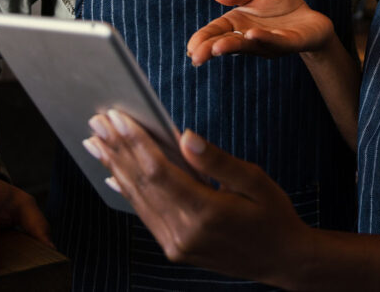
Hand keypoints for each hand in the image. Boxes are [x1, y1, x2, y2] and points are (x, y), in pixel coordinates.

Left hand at [86, 110, 310, 286]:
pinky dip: (128, 192)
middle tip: (97, 122)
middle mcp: (185, 232)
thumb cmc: (272, 216)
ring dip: (116, 168)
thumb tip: (185, 136)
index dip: (135, 142)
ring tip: (97, 143)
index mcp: (206, 212)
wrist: (282, 260)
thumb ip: (217, 160)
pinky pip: (146, 216)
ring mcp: (177, 244)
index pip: (160, 171)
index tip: (117, 118)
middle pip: (142, 184)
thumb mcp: (255, 181)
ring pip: (138, 200)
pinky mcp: (175, 249)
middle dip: (117, 150)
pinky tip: (114, 175)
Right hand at [187, 0, 336, 65]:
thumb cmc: (282, 8)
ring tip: (217, 48)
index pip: (215, 32)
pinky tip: (252, 35)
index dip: (202, 40)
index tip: (191, 48)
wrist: (312, 20)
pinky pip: (276, 41)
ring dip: (232, 46)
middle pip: (227, 43)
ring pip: (248, 46)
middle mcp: (250, 37)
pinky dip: (264, 38)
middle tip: (196, 56)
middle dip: (211, 49)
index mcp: (238, 24)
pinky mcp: (290, 42)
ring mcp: (269, 42)